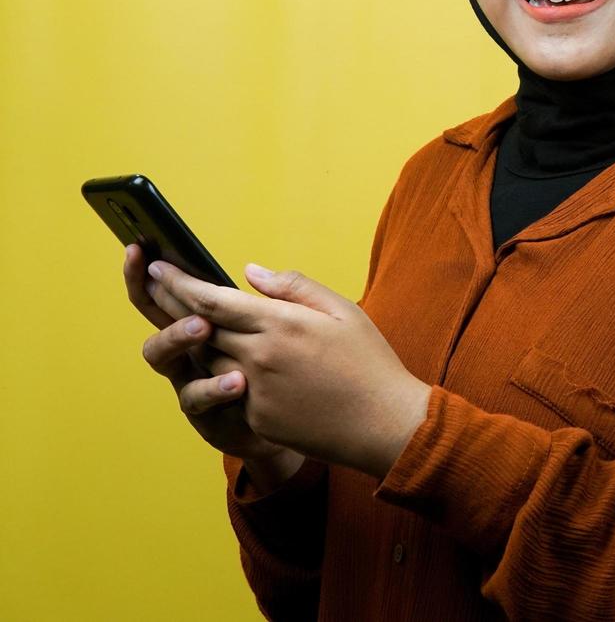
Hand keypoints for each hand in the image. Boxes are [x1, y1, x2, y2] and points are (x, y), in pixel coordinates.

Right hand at [125, 244, 295, 465]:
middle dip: (153, 296)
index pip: (172, 290)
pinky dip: (214, 387)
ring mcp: (193, 378)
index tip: (137, 247)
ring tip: (202, 326)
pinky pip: (198, 398)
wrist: (303, 422)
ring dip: (178, 337)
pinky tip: (237, 380)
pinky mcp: (205, 412)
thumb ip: (278, 297)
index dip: (150, 271)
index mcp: (208, 321)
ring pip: (164, 356)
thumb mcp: (295, 326)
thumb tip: (250, 270)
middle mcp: (191, 348)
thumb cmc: (293, 367)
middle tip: (162, 278)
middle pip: (156, 317)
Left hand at [146, 259, 430, 479]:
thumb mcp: (342, 311)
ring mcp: (256, 391)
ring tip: (185, 319)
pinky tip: (225, 363)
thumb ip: (294, 287)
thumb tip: (250, 273)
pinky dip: (225, 373)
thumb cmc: (368, 363)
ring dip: (196, 341)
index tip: (158, 267)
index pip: (214, 299)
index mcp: (281, 323)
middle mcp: (260, 356)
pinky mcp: (257, 418)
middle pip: (200, 327)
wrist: (383, 423)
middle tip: (154, 284)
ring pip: (209, 359)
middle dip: (173, 304)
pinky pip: (230, 390)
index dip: (180, 282)